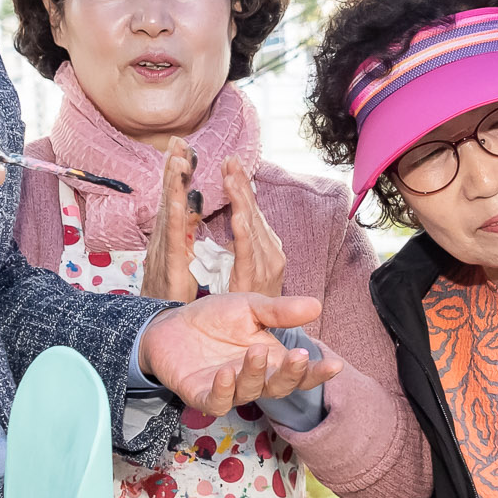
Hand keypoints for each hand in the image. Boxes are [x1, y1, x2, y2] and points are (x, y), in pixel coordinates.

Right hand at [137, 139, 200, 301]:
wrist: (157, 332)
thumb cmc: (168, 299)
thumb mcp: (178, 263)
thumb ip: (181, 236)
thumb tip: (187, 211)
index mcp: (169, 238)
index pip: (175, 200)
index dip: (177, 174)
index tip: (181, 147)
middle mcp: (163, 241)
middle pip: (169, 199)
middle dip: (173, 169)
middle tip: (177, 141)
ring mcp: (164, 253)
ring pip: (170, 213)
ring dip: (173, 185)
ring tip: (177, 159)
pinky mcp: (170, 267)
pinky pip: (174, 238)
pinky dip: (176, 217)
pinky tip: (179, 199)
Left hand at [139, 292, 338, 413]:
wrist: (171, 325)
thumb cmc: (215, 319)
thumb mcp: (250, 307)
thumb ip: (280, 311)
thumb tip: (316, 305)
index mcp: (271, 361)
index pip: (300, 373)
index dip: (317, 373)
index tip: (335, 364)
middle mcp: (254, 380)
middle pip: (279, 388)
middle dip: (291, 374)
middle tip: (298, 356)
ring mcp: (228, 390)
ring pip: (249, 393)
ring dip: (255, 375)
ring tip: (254, 352)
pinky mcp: (201, 395)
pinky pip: (216, 402)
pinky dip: (222, 390)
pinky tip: (225, 374)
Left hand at [219, 157, 285, 295]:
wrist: (257, 338)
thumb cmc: (247, 303)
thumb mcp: (244, 267)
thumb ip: (241, 242)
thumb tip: (233, 215)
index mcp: (265, 246)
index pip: (251, 209)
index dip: (241, 185)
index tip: (229, 162)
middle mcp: (270, 251)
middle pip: (252, 211)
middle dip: (240, 184)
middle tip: (228, 159)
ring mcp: (264, 265)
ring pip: (250, 225)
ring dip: (240, 199)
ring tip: (230, 176)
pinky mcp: (253, 280)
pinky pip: (247, 252)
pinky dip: (243, 232)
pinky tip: (237, 215)